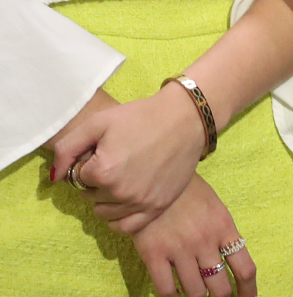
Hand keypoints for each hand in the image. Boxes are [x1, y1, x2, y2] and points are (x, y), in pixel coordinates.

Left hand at [50, 87, 208, 232]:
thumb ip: (67, 149)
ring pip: (103, 212)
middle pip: (89, 195)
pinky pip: (126, 227)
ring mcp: (140, 202)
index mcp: (103, 172)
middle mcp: (120, 192)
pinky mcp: (157, 206)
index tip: (103, 149)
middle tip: (116, 159)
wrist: (186, 118)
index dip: (87, 162)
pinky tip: (123, 201)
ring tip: (123, 175)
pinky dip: (118, 218)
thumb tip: (55, 177)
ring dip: (106, 198)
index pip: (77, 177)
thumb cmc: (141, 116)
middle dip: (96, 180)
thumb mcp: (98, 122)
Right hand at [130, 176, 255, 296]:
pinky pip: (167, 289)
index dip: (248, 291)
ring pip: (195, 293)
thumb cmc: (188, 193)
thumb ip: (223, 235)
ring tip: (196, 296)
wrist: (155, 178)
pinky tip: (174, 295)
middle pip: (220, 288)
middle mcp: (205, 242)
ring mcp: (179, 250)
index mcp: (225, 229)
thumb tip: (230, 263)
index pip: (245, 269)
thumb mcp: (216, 209)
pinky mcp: (154, 255)